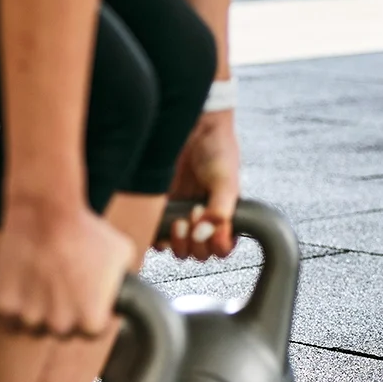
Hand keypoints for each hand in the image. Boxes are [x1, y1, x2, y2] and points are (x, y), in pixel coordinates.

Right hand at [0, 198, 134, 337]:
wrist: (47, 213)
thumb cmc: (88, 231)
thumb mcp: (122, 257)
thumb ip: (124, 285)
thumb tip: (125, 296)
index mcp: (92, 322)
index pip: (90, 332)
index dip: (87, 312)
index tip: (83, 296)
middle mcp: (61, 327)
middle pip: (61, 331)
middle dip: (62, 313)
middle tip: (60, 285)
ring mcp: (30, 319)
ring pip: (32, 328)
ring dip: (35, 313)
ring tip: (41, 282)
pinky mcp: (4, 308)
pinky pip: (9, 320)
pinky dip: (12, 307)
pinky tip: (21, 286)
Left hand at [160, 110, 240, 260]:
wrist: (193, 127)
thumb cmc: (216, 149)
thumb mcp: (226, 180)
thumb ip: (221, 210)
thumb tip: (205, 234)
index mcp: (225, 216)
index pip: (222, 248)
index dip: (217, 243)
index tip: (211, 225)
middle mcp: (204, 221)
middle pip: (200, 254)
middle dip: (197, 242)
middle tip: (194, 216)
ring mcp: (181, 217)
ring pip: (179, 250)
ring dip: (179, 242)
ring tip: (179, 221)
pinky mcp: (160, 211)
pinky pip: (156, 237)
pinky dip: (158, 237)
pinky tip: (163, 222)